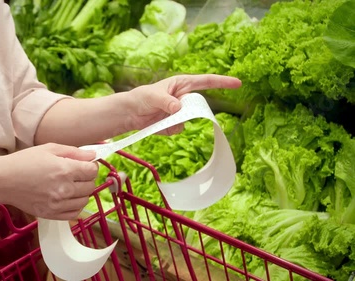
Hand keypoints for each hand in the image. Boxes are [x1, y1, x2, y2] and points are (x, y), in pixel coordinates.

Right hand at [0, 143, 97, 219]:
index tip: (85, 165)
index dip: (91, 166)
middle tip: (77, 174)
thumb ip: (74, 152)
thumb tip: (93, 155)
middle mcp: (64, 189)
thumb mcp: (49, 149)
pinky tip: (67, 198)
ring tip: (70, 186)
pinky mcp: (51, 214)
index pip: (92, 171)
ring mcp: (58, 204)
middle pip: (90, 186)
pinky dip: (75, 206)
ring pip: (84, 201)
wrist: (3, 181)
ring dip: (82, 193)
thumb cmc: (24, 162)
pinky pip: (74, 213)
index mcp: (65, 170)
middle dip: (87, 179)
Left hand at [126, 74, 241, 133]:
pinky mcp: (175, 124)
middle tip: (172, 111)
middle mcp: (184, 98)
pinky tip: (158, 124)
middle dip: (189, 111)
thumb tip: (179, 108)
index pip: (207, 81)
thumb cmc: (141, 97)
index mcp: (182, 84)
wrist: (130, 113)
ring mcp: (181, 112)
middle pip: (199, 106)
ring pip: (189, 120)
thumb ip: (166, 101)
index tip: (238, 83)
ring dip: (175, 121)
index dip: (223, 82)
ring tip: (159, 116)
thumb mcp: (152, 96)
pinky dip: (168, 129)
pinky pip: (179, 129)